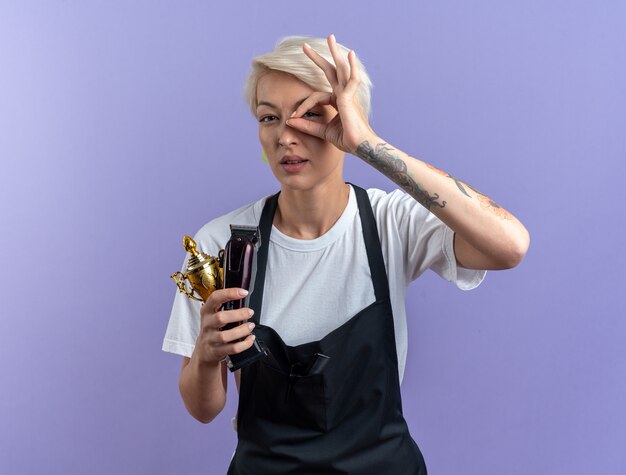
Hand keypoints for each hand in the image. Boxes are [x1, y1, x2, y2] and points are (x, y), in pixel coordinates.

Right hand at [195, 288, 255, 365]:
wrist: (203, 351)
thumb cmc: (212, 329)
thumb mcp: (213, 315)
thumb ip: (224, 306)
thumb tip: (244, 296)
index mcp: (206, 311)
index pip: (215, 298)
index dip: (229, 293)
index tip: (243, 292)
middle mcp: (207, 324)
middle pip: (220, 318)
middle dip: (238, 314)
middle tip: (250, 312)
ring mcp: (210, 339)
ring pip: (225, 336)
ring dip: (242, 330)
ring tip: (251, 326)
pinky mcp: (216, 351)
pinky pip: (232, 348)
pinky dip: (244, 344)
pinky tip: (250, 338)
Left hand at [286, 34, 376, 153]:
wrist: (360, 146)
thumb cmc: (347, 139)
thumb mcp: (322, 131)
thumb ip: (307, 125)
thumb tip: (290, 121)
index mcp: (338, 101)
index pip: (317, 96)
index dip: (303, 105)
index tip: (293, 116)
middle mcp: (344, 94)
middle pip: (331, 72)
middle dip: (318, 59)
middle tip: (305, 47)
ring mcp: (348, 94)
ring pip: (340, 69)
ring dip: (335, 53)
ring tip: (330, 37)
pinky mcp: (349, 97)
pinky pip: (350, 79)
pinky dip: (351, 66)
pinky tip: (350, 54)